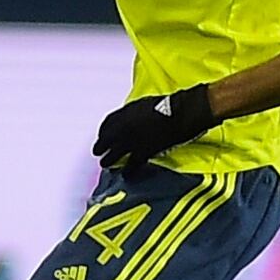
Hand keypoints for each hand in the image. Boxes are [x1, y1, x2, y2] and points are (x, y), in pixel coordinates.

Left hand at [92, 85, 216, 172]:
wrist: (182, 112)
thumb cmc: (168, 104)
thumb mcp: (144, 104)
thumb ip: (134, 113)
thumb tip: (131, 119)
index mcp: (125, 112)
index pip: (107, 123)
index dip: (103, 131)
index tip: (101, 136)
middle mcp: (124, 126)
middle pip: (106, 140)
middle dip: (100, 147)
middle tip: (97, 153)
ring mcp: (132, 140)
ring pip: (114, 154)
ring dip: (108, 160)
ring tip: (105, 165)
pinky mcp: (143, 152)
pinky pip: (131, 165)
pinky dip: (128, 171)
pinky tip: (126, 176)